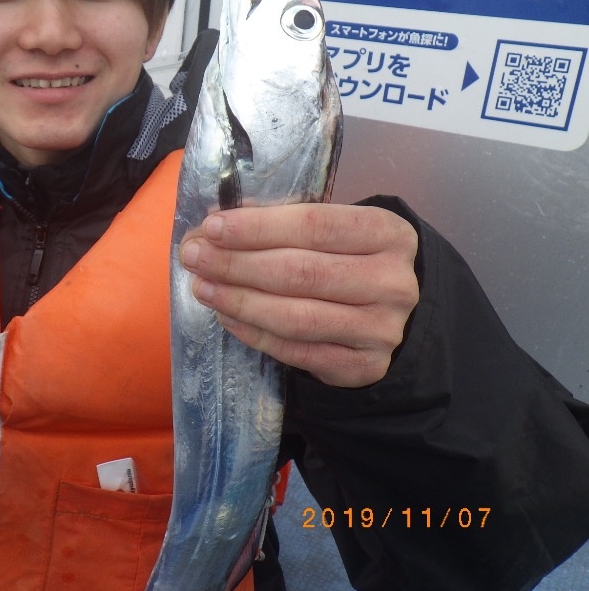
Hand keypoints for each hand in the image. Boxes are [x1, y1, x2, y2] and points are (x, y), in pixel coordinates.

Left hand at [178, 203, 419, 387]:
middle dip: (236, 263)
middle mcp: (392, 282)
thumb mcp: (332, 230)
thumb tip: (217, 225)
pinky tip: (226, 315)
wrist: (396, 316)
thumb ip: (282, 223)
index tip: (212, 228)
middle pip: (300, 272)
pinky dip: (254, 332)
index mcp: (387, 233)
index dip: (258, 227)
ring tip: (202, 287)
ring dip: (239, 300)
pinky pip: (295, 350)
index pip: (314, 225)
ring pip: (295, 316)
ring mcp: (381, 329)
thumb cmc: (350, 260)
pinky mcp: (363, 366)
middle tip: (194, 256)